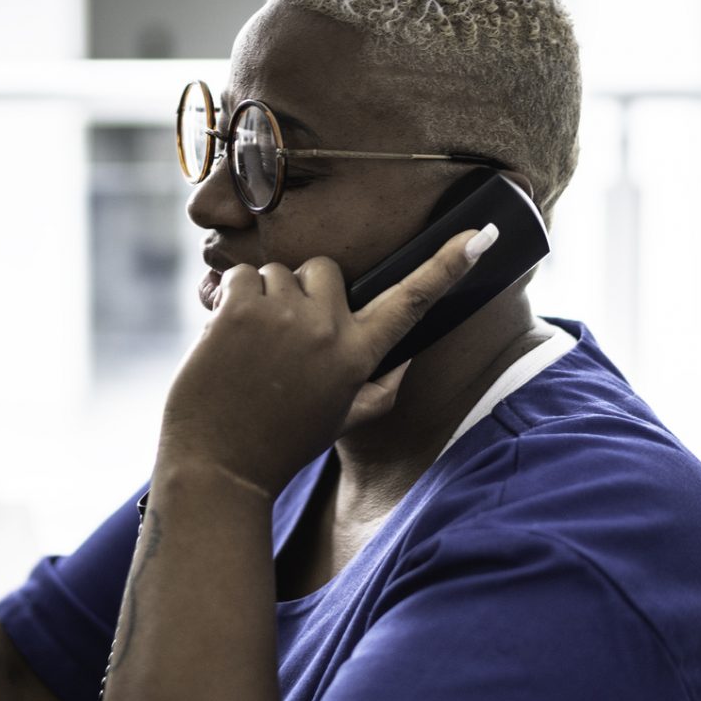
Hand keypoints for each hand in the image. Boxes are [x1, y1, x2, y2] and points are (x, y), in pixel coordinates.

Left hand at [159, 224, 495, 498]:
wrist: (219, 466)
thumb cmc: (281, 443)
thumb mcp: (342, 419)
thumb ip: (381, 387)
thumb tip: (406, 355)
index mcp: (360, 356)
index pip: (412, 300)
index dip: (447, 265)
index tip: (481, 235)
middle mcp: (329, 330)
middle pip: (327, 270)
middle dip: (306, 292)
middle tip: (284, 337)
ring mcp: (285, 316)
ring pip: (278, 272)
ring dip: (263, 298)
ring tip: (249, 346)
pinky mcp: (241, 308)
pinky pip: (240, 275)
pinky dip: (228, 298)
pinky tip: (224, 338)